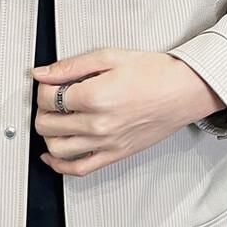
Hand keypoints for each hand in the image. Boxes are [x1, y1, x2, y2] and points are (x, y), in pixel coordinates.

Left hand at [31, 47, 225, 175]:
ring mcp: (106, 143)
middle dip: (42, 109)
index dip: (43, 87)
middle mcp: (98, 124)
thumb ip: (71, 66)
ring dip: (47, 135)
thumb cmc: (154, 72)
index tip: (48, 82)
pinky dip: (59, 166)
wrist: (185, 91)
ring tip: (53, 120)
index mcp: (95, 96)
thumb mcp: (110, 56)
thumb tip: (42, 73)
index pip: (48, 97)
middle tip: (50, 98)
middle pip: (48, 124)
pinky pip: (79, 169)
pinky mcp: (115, 155)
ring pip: (57, 149)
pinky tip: (52, 156)